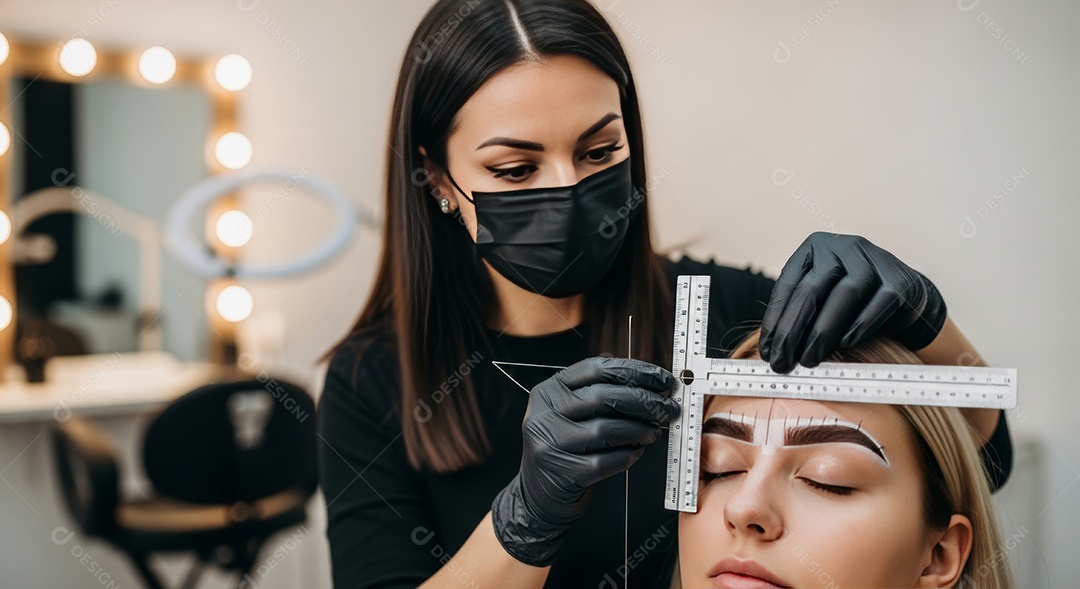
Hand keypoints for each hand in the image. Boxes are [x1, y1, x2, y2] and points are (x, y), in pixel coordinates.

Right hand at [490, 357, 678, 566]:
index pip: (595, 369)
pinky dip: (628, 455)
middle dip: (644, 402)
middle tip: (669, 408)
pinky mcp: (563, 474)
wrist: (539, 494)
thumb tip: (650, 382)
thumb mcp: (571, 412)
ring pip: (606, 430)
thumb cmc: (566, 447)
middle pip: (603, 397)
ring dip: (640, 429)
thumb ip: (600, 392)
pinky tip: (637, 452)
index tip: (662, 379)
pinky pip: (606, 461)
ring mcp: (550, 445)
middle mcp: (543, 414)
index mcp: (549, 391)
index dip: (635, 371)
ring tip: (654, 432)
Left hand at [759, 232, 947, 373]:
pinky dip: (860, 326)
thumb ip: (799, 314)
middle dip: (793, 330)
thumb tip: (772, 350)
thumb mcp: (821, 299)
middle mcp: (843, 246)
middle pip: (812, 290)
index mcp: (815, 248)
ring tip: (809, 360)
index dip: (775, 320)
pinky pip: (878, 304)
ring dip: (823, 332)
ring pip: (844, 294)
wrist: (906, 297)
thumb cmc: (852, 302)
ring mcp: (874, 259)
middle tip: (782, 362)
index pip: (788, 285)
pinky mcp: (899, 279)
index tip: (766, 351)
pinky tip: (845, 345)